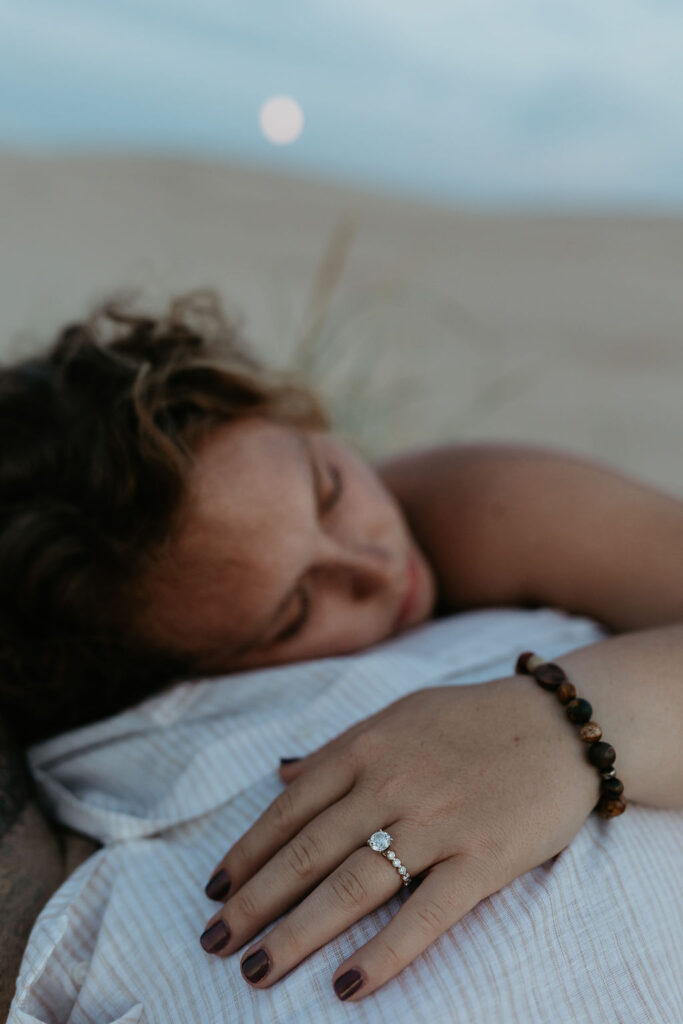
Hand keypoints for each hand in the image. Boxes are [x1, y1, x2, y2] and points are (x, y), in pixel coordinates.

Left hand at [199, 675, 598, 1000]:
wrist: (561, 724)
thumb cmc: (472, 719)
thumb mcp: (399, 714)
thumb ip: (339, 745)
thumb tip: (280, 771)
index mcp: (367, 747)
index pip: (290, 809)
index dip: (247, 853)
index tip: (214, 890)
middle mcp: (392, 784)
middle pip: (309, 853)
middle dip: (255, 902)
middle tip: (214, 942)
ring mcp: (437, 823)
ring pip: (352, 886)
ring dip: (297, 933)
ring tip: (256, 971)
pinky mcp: (482, 859)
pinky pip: (425, 915)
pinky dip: (384, 954)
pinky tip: (345, 985)